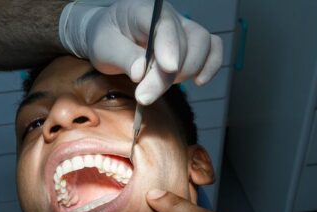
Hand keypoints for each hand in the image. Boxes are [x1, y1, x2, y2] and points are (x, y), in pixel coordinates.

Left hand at [59, 0, 222, 104]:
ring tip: (158, 88)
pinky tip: (199, 82)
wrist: (109, 36)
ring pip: (202, 45)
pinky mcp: (191, 43)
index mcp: (143, 10)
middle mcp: (168, 16)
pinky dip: (210, 66)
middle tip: (143, 97)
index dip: (169, 47)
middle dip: (166, 76)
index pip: (163, 25)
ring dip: (187, 73)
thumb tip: (140, 73)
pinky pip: (212, 49)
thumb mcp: (104, 47)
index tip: (168, 69)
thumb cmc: (106, 38)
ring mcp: (182, 28)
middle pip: (182, 44)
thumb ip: (123, 57)